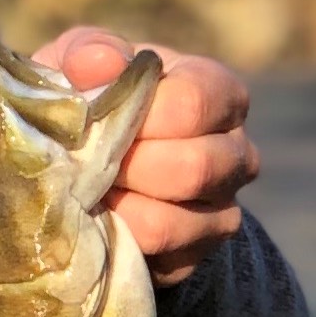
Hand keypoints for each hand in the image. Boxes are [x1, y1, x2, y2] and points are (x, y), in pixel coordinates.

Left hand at [34, 26, 256, 286]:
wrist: (82, 170)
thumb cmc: (88, 100)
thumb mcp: (79, 65)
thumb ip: (90, 54)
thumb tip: (97, 62)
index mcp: (218, 91)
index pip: (193, 103)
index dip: (136, 116)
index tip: (96, 119)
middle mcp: (236, 153)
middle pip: (195, 168)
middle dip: (126, 168)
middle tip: (86, 164)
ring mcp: (221, 211)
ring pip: (174, 223)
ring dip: (117, 210)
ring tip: (86, 194)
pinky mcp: (194, 259)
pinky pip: (158, 262)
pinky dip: (116, 243)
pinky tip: (96, 224)